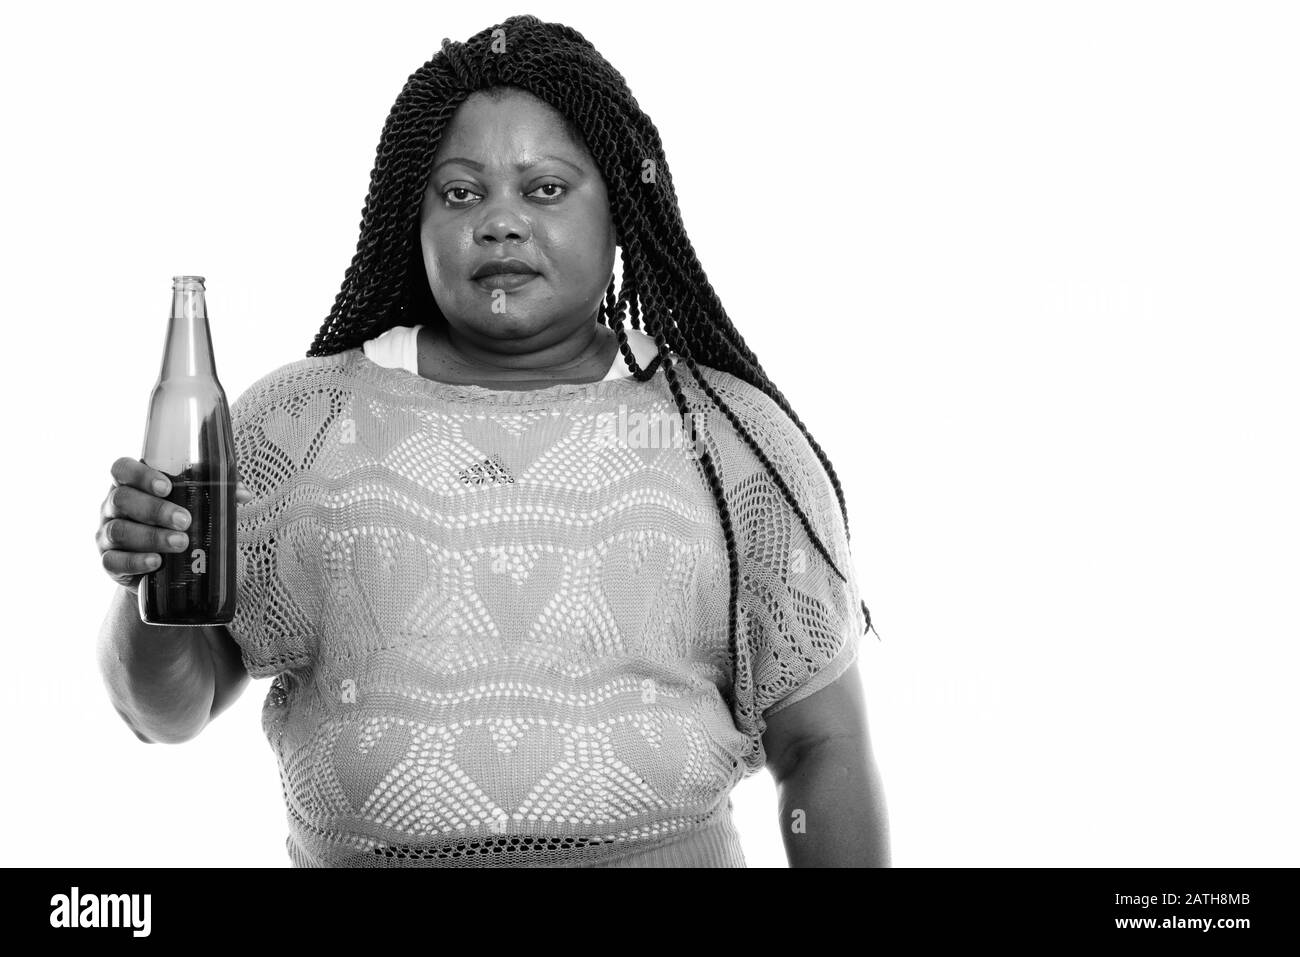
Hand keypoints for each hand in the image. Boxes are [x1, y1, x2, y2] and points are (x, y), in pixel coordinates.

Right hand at [97, 457, 251, 594]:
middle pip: (122, 499)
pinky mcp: (108, 562)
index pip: (122, 468)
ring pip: (119, 530)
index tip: (167, 486)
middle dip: (155, 510)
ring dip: (151, 536)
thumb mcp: (195, 506)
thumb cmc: (178, 525)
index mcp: (132, 485)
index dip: (140, 475)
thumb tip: (243, 493)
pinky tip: (155, 562)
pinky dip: (136, 561)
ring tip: (180, 543)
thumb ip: (216, 493)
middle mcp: (113, 506)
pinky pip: (113, 560)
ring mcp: (106, 534)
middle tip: (186, 521)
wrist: (162, 570)